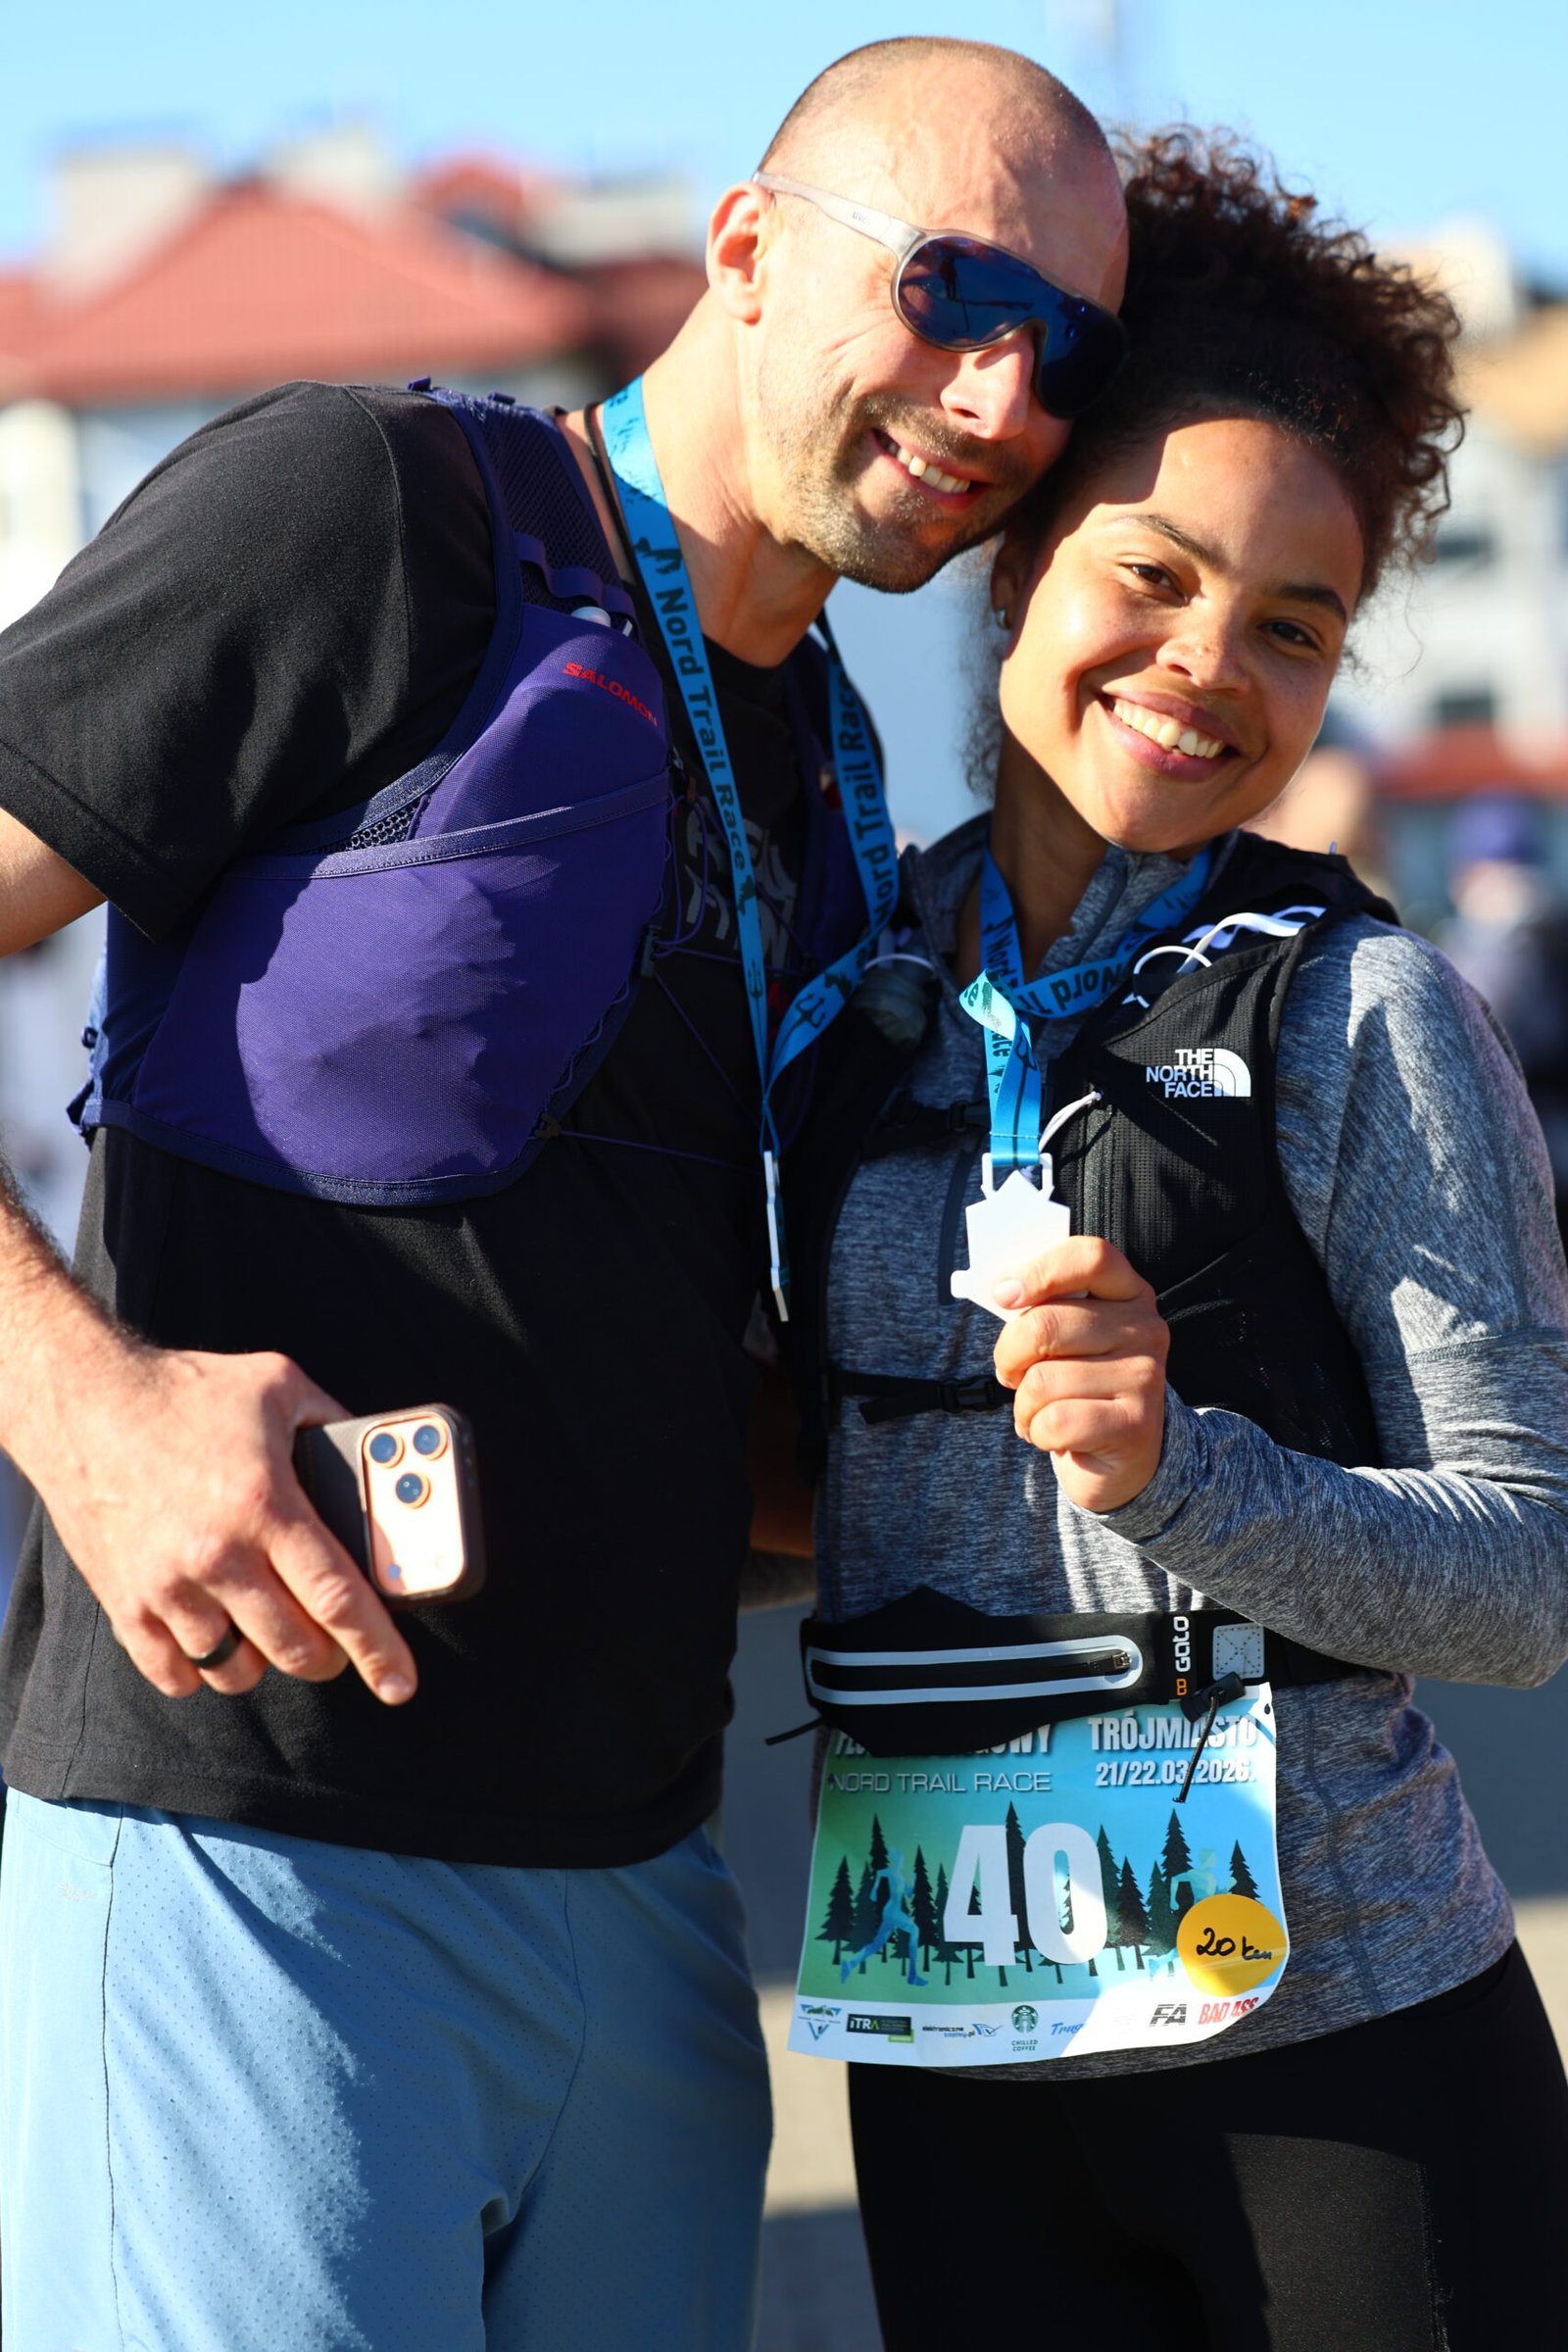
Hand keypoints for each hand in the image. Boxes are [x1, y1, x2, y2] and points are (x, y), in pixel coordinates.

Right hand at [28, 1337, 417, 1704]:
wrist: (84, 1402)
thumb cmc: (185, 1391)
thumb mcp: (279, 1385)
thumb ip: (334, 1421)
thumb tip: (377, 1453)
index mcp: (267, 1506)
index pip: (338, 1599)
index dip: (379, 1648)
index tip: (401, 1683)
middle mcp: (219, 1556)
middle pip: (294, 1648)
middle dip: (329, 1656)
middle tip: (336, 1642)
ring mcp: (168, 1587)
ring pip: (237, 1669)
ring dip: (265, 1660)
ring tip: (272, 1631)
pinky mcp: (126, 1603)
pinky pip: (175, 1674)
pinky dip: (202, 1670)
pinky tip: (216, 1640)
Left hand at [991, 1237, 1168, 1512]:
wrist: (1119, 1457)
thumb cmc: (1078, 1386)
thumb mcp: (1064, 1338)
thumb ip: (1041, 1308)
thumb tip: (1003, 1291)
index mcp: (1128, 1293)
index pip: (1090, 1257)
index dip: (1039, 1272)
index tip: (1003, 1296)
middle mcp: (1146, 1328)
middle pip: (1045, 1325)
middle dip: (1009, 1356)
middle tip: (1012, 1373)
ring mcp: (1146, 1376)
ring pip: (1042, 1381)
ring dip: (1024, 1404)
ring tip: (1041, 1411)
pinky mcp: (1136, 1424)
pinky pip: (1054, 1421)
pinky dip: (1036, 1432)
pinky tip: (1052, 1435)